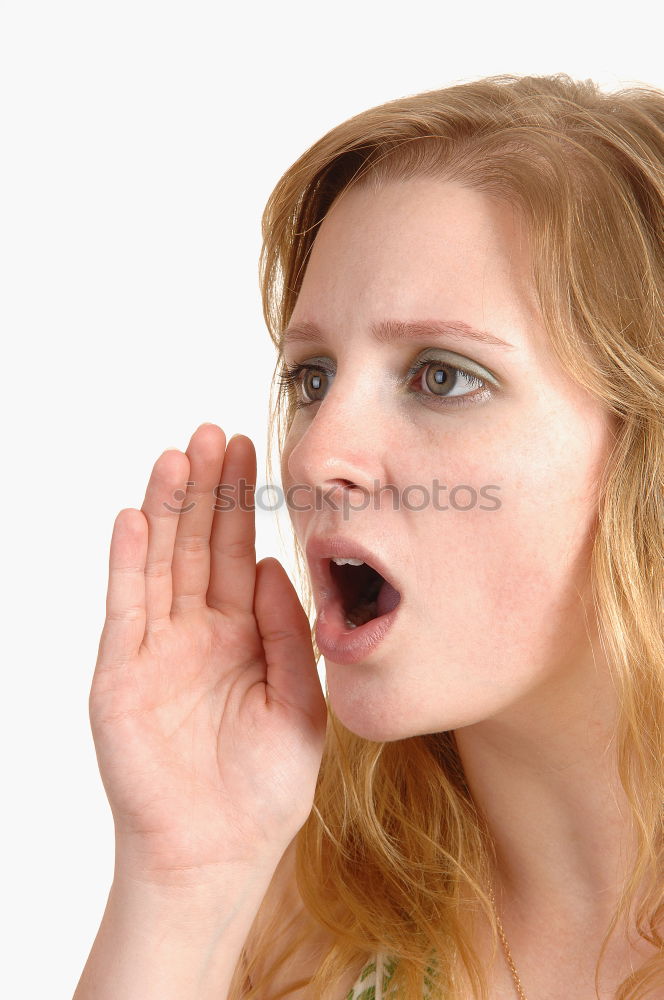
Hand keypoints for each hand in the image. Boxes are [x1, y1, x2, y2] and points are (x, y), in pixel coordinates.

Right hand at [89, 424, 326, 886]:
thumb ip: (288, 633)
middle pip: (198, 547)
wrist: (220, 851)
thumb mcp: (299, 700)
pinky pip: (126, 609)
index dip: (242, 507)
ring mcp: (157, 650)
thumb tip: (276, 565)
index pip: (238, 556)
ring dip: (165, 511)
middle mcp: (196, 634)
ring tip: (176, 458)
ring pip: (161, 564)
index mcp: (241, 637)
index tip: (249, 454)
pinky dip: (128, 563)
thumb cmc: (266, 786)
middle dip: (205, 492)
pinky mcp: (122, 674)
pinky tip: (134, 519)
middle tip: (212, 434)